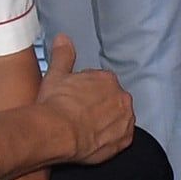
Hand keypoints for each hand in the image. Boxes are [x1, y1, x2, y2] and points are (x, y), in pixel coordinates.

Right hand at [36, 36, 134, 163]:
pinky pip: (121, 138)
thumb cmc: (55, 104)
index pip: (100, 84)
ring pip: (118, 119)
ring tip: (86, 129)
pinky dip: (111, 139)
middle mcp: (121, 97)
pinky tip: (94, 139)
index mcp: (107, 79)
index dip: (86, 93)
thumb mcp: (56, 74)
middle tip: (79, 116)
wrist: (57, 132)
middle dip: (98, 107)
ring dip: (106, 122)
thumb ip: (63, 54)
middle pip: (111, 101)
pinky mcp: (124, 140)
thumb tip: (63, 39)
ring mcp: (125, 119)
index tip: (75, 100)